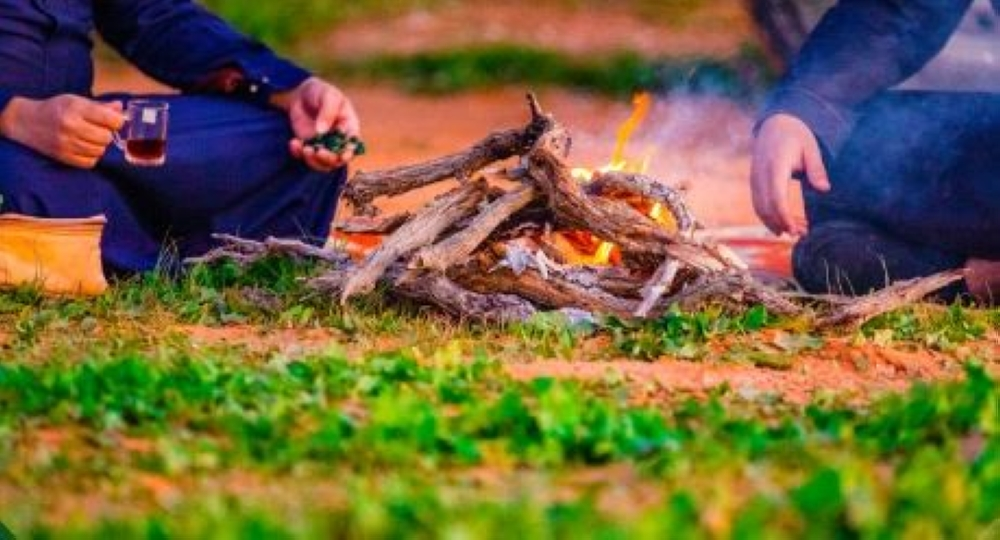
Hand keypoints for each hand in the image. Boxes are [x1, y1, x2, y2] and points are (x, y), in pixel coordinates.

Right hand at [0, 95, 123, 168]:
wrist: (26, 122)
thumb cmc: (55, 109)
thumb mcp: (76, 101)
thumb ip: (100, 106)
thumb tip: (121, 108)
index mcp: (76, 108)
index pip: (112, 120)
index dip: (117, 121)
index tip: (113, 121)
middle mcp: (70, 125)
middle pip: (106, 137)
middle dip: (106, 134)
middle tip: (97, 129)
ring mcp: (65, 143)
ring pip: (100, 151)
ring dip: (99, 146)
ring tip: (89, 138)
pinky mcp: (62, 156)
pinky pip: (90, 162)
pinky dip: (91, 157)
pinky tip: (84, 148)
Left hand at [271, 77, 360, 172]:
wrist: (301, 93)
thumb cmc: (321, 92)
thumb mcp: (328, 96)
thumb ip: (328, 112)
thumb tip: (322, 131)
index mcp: (349, 128)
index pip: (352, 145)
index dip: (349, 153)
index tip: (342, 156)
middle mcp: (338, 141)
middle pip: (337, 159)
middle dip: (329, 158)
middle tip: (318, 152)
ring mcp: (322, 145)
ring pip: (322, 163)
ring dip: (313, 160)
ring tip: (304, 149)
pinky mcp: (308, 146)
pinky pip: (304, 157)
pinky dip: (298, 154)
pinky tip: (293, 143)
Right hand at [750, 113, 829, 235]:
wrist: (775, 123)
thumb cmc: (796, 135)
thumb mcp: (811, 148)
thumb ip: (816, 169)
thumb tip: (824, 190)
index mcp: (776, 165)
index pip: (776, 197)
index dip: (784, 216)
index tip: (794, 230)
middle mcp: (761, 174)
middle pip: (765, 207)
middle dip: (779, 224)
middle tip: (798, 235)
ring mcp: (754, 178)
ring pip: (758, 207)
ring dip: (772, 222)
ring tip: (791, 232)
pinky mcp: (753, 181)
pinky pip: (757, 203)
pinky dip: (767, 215)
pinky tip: (780, 223)